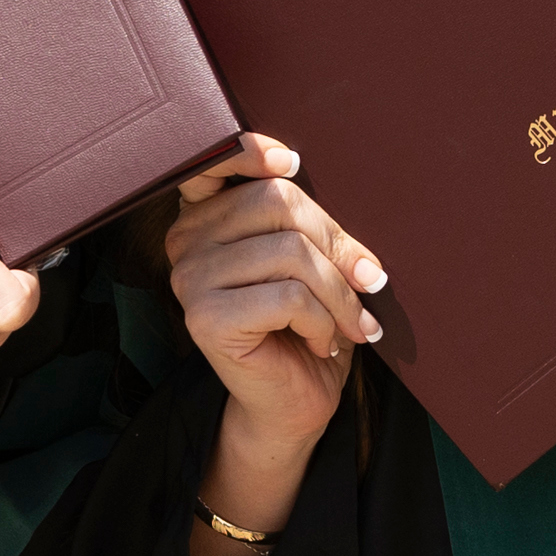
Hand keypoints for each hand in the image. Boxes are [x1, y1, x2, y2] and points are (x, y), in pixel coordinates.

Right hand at [164, 134, 380, 455]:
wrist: (292, 404)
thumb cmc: (305, 327)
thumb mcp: (309, 261)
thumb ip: (302, 220)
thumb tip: (336, 187)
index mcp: (204, 217)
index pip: (214, 161)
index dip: (251, 151)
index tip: (293, 164)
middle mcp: (185, 241)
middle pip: (276, 202)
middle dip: (337, 244)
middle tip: (370, 282)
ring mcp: (190, 279)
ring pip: (290, 252)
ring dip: (339, 293)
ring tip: (352, 322)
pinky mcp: (205, 318)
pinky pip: (287, 297)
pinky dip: (323, 320)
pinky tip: (324, 342)